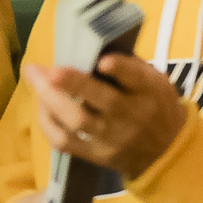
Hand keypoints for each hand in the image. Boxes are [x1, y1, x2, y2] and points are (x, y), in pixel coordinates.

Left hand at [23, 56, 188, 180]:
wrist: (167, 153)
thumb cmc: (155, 105)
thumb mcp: (155, 81)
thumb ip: (128, 66)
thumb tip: (90, 47)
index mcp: (150, 91)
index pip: (138, 78)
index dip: (120, 68)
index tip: (102, 61)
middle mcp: (132, 115)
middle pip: (102, 100)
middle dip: (68, 81)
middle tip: (39, 67)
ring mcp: (114, 139)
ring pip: (78, 120)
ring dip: (49, 98)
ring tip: (34, 79)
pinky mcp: (97, 156)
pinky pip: (66, 142)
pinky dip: (47, 122)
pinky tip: (41, 105)